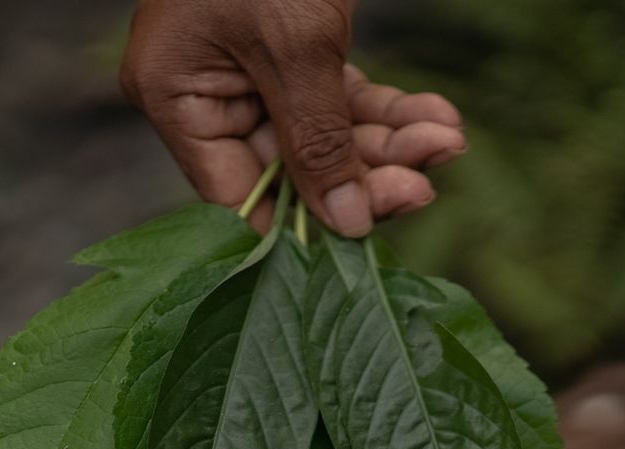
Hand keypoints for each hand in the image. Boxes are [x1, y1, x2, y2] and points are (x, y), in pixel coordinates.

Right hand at [120, 0, 466, 234]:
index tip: (371, 228)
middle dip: (367, 173)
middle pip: (293, 169)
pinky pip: (342, 98)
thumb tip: (346, 228)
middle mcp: (207, 94)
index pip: (238, 194)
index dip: (305, 220)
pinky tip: (438, 117)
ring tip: (447, 139)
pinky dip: (389, 108)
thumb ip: (319, 141)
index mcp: (176, 97)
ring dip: (391, 142)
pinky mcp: (294, 52)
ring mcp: (250, 74)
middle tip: (429, 179)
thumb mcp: (295, 45)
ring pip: (327, 136)